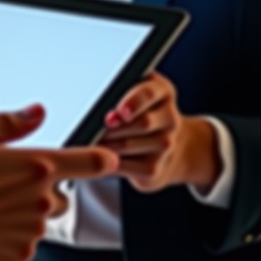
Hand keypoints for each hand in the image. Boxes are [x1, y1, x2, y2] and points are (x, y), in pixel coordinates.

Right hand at [0, 105, 117, 260]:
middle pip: (59, 197)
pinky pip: (24, 244)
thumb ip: (12, 122)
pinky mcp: (20, 255)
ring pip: (41, 221)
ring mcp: (32, 231)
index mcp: (38, 166)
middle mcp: (42, 201)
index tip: (108, 158)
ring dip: (25, 214)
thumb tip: (37, 112)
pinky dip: (11, 236)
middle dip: (41, 192)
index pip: (88, 162)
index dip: (103, 159)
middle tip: (9, 186)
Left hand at [100, 71, 220, 194]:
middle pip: (142, 122)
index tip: (121, 111)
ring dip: (107, 143)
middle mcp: (170, 118)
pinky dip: (108, 161)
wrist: (159, 144)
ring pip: (129, 144)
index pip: (149, 94)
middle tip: (93, 126)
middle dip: (115, 126)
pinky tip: (98, 155)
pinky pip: (126, 165)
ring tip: (90, 138)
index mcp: (163, 91)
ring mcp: (165, 145)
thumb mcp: (132, 93)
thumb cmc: (135, 110)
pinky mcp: (154, 168)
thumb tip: (99, 106)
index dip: (134, 102)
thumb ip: (119, 92)